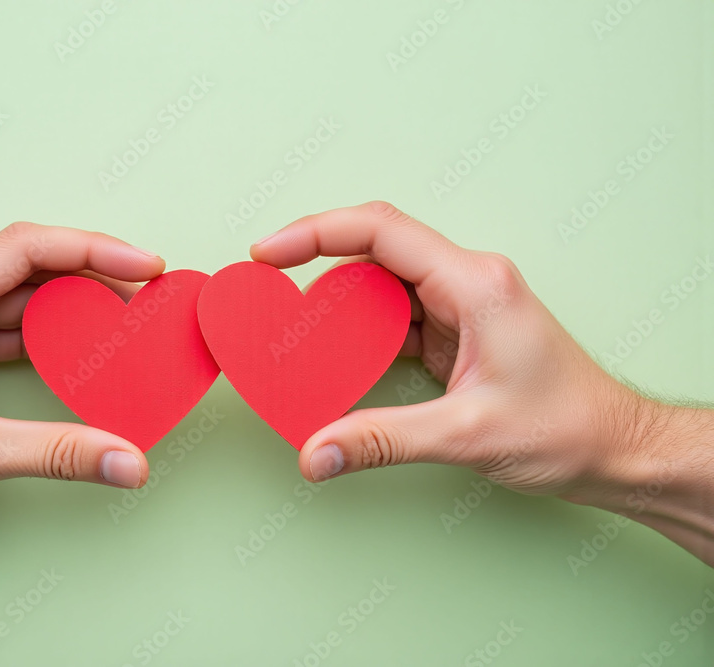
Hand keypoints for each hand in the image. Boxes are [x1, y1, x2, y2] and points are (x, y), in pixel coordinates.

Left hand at [0, 223, 163, 551]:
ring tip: (124, 319)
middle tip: (144, 294)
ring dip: (73, 306)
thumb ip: (59, 452)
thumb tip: (127, 461)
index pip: (24, 249)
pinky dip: (50, 336)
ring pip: (21, 295)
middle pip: (29, 265)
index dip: (91, 249)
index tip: (141, 263)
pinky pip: (9, 326)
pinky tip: (84, 350)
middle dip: (91, 275)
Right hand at [250, 201, 713, 563]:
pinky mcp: (457, 331)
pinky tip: (336, 356)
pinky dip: (360, 334)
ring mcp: (462, 305)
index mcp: (475, 284)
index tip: (269, 250)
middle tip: (268, 292)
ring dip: (338, 305)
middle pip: (376, 250)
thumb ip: (383, 440)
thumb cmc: (567, 428)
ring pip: (383, 285)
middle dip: (317, 265)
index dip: (317, 232)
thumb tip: (316, 452)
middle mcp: (468, 282)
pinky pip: (396, 318)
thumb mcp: (467, 435)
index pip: (382, 232)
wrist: (614, 448)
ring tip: (294, 329)